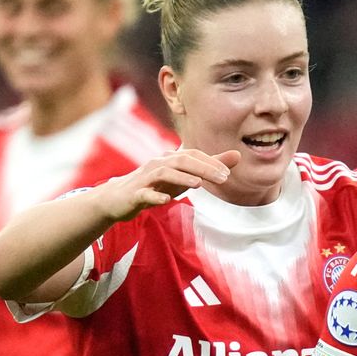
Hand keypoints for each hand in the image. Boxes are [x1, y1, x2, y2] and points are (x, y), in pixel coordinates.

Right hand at [93, 149, 240, 221]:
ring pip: (164, 173)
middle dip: (203, 168)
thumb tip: (237, 155)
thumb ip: (209, 166)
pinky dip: (156, 196)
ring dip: (182, 178)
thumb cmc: (156, 185)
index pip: (193, 155)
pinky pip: (145, 194)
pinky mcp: (135, 194)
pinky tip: (167, 201)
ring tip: (199, 185)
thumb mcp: (184, 176)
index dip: (210, 162)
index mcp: (171, 159)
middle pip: (182, 160)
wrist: (119, 198)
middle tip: (223, 178)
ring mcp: (145, 178)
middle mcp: (158, 164)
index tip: (228, 173)